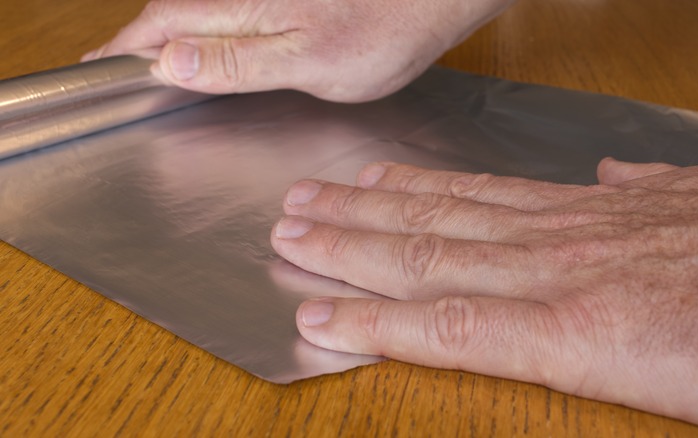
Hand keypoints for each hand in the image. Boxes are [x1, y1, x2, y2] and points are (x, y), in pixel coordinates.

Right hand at [82, 0, 512, 100]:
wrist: (431, 0)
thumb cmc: (381, 31)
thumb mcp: (308, 62)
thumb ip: (239, 63)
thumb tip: (171, 62)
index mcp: (243, 8)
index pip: (163, 25)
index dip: (128, 49)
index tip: (97, 70)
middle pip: (174, 14)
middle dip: (140, 42)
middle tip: (115, 67)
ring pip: (200, 13)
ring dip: (170, 35)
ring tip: (151, 62)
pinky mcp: (289, 3)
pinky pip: (229, 15)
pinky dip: (206, 32)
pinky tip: (209, 49)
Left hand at [270, 159, 697, 435]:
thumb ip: (650, 189)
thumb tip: (613, 176)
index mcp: (592, 212)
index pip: (481, 194)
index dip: (414, 189)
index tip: (367, 182)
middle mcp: (557, 236)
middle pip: (435, 218)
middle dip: (358, 212)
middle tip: (300, 203)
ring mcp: (554, 281)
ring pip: (426, 258)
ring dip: (350, 249)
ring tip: (295, 237)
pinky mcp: (566, 339)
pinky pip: (451, 328)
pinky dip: (380, 325)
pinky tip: (326, 320)